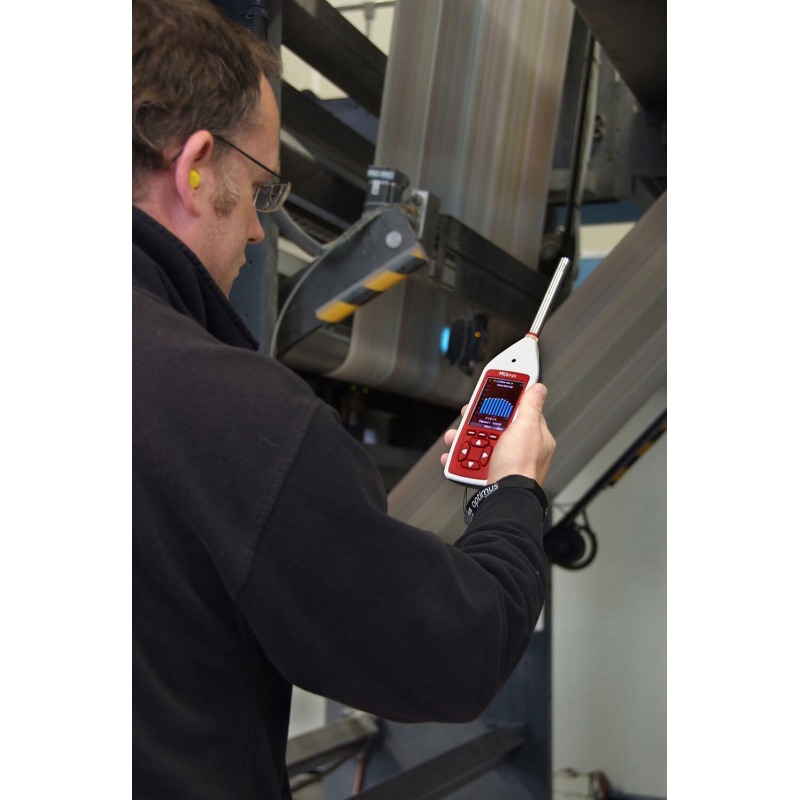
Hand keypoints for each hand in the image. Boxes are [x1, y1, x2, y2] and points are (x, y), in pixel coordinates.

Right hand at [440, 384, 555, 485]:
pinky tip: (454, 457)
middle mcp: (521, 449)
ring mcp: (505, 462)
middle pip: (497, 426)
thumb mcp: (526, 427)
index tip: (493, 392)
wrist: (505, 498)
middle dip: (477, 421)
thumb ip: (531, 406)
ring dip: (464, 439)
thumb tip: (539, 389)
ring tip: (456, 439)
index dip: (506, 400)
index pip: (521, 411)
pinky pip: (473, 461)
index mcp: (534, 436)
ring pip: (481, 443)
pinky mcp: (491, 474)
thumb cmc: (519, 466)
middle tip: (467, 416)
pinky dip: (461, 458)